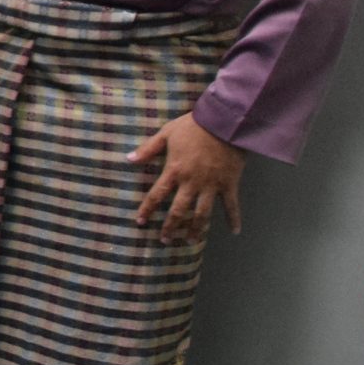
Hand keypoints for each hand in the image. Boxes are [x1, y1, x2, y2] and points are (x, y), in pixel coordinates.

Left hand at [131, 113, 244, 244]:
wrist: (224, 122)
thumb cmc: (193, 126)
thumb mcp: (166, 133)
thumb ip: (148, 148)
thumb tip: (128, 159)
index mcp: (174, 171)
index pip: (157, 195)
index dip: (147, 210)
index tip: (140, 222)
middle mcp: (192, 183)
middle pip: (179, 211)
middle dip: (171, 227)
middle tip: (165, 240)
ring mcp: (212, 186)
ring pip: (202, 214)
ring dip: (196, 230)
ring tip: (190, 242)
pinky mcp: (229, 185)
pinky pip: (232, 206)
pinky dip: (234, 219)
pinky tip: (234, 231)